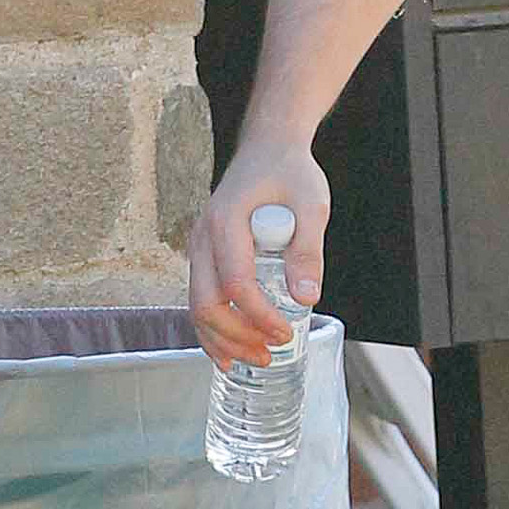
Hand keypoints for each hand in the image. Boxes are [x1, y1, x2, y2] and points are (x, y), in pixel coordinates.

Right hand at [189, 129, 329, 369]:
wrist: (268, 148)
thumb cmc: (289, 172)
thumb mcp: (311, 204)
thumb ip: (308, 250)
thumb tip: (306, 299)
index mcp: (226, 222)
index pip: (235, 283)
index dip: (259, 315)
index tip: (286, 331)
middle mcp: (202, 237)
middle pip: (205, 302)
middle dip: (235, 336)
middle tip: (270, 354)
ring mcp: (199, 247)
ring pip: (197, 306)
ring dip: (222, 339)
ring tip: (255, 360)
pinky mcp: (205, 255)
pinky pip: (201, 298)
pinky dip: (212, 329)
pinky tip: (230, 352)